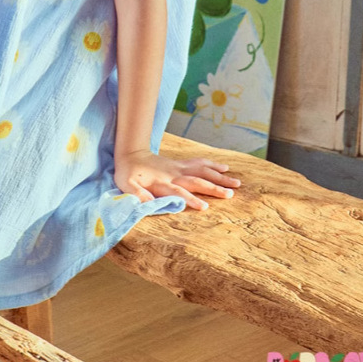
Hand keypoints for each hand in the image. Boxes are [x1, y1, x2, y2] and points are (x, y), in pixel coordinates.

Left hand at [113, 151, 240, 209]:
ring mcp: (179, 167)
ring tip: (236, 183)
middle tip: (230, 194)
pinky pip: (199, 163)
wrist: (130, 153)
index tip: (204, 207)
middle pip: (196, 181)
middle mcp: (173, 174)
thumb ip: (137, 194)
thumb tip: (147, 204)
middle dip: (213, 187)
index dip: (190, 199)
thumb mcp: (126, 185)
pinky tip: (225, 168)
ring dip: (218, 176)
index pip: (178, 192)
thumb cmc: (128, 174)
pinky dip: (212, 164)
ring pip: (202, 170)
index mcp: (161, 182)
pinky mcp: (181, 163)